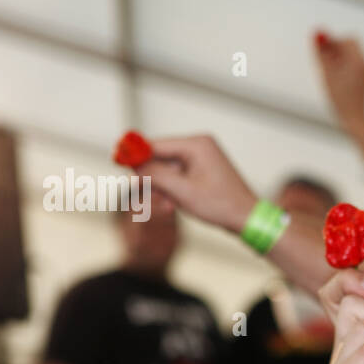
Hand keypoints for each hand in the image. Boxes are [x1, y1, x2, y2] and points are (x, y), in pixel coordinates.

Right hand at [137, 135, 257, 232]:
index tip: (116, 158)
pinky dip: (172, 191)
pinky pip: (178, 177)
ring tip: (166, 207)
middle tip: (138, 194)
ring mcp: (202, 158)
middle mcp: (200, 146)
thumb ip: (155, 175)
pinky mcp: (203, 170)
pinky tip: (173, 206)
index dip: (134, 153)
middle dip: (151, 178)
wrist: (248, 219)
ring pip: (168, 170)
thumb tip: (132, 164)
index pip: (156, 144)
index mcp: (197, 144)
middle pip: (160, 157)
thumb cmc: (222, 205)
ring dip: (162, 189)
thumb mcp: (182, 191)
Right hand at [315, 35, 363, 132]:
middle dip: (337, 48)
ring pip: (352, 54)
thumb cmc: (340, 99)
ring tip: (330, 73)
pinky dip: (344, 66)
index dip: (334, 42)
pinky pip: (354, 64)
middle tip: (326, 63)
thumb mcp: (327, 73)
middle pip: (352, 44)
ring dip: (339, 57)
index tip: (325, 56)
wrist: (356, 121)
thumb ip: (322, 51)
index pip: (347, 39)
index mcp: (360, 60)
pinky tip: (336, 79)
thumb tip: (316, 31)